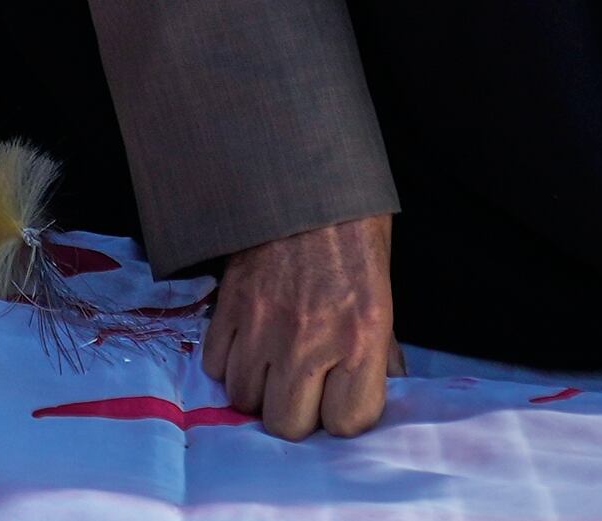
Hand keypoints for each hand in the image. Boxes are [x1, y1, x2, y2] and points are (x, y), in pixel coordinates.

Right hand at [206, 215, 399, 439]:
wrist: (304, 175)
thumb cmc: (353, 227)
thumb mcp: (383, 287)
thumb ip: (381, 346)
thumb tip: (385, 383)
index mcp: (361, 337)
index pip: (348, 423)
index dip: (346, 413)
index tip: (344, 395)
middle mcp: (310, 341)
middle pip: (288, 425)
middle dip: (298, 411)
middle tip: (306, 384)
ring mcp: (263, 326)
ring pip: (245, 399)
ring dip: (260, 388)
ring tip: (274, 363)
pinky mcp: (228, 307)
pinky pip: (216, 364)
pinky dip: (229, 360)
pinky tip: (248, 341)